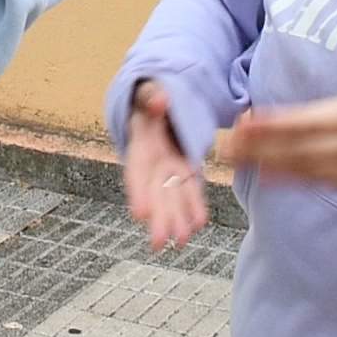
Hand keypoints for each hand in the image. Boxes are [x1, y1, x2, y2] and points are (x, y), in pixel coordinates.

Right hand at [122, 80, 206, 249]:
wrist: (159, 104)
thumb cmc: (150, 98)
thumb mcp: (148, 92)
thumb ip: (152, 96)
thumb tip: (160, 101)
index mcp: (140, 147)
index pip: (137, 174)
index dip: (138, 194)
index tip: (140, 214)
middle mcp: (152, 165)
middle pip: (154, 195)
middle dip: (158, 219)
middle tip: (159, 243)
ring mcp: (168, 171)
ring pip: (172, 199)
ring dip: (176, 221)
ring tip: (182, 241)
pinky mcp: (184, 171)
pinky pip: (190, 192)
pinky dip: (194, 208)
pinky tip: (199, 225)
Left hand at [225, 40, 336, 187]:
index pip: (311, 119)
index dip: (278, 122)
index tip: (249, 120)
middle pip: (299, 146)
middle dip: (261, 147)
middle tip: (227, 145)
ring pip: (305, 167)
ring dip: (268, 164)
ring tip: (236, 159)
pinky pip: (319, 181)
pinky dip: (291, 180)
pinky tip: (265, 176)